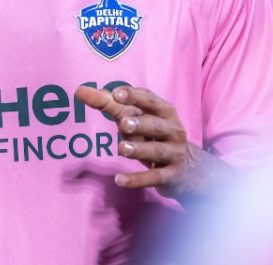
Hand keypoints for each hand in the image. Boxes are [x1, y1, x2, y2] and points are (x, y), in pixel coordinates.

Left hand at [74, 85, 231, 198]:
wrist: (190, 170)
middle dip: (141, 124)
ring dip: (140, 150)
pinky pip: (154, 177)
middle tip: (123, 123)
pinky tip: (119, 180)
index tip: (117, 93)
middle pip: (157, 125)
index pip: (150, 100)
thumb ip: (111, 105)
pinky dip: (137, 179)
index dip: (134, 96)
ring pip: (158, 151)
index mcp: (164, 112)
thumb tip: (81, 91)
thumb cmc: (154, 137)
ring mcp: (174, 154)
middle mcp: (173, 130)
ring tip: (122, 149)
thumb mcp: (138, 119)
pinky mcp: (171, 176)